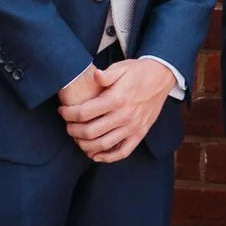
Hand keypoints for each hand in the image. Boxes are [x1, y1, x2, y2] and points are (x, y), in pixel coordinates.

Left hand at [59, 57, 174, 162]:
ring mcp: (133, 127)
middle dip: (73, 130)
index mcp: (117, 99)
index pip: (84, 113)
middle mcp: (124, 116)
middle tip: (68, 126)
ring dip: (85, 145)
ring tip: (78, 138)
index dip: (68, 114)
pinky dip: (107, 157)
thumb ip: (106, 74)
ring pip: (103, 145)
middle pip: (90, 132)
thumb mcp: (121, 67)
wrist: (162, 77)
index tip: (63, 111)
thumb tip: (96, 76)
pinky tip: (95, 154)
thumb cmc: (137, 72)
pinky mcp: (140, 134)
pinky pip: (122, 152)